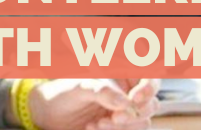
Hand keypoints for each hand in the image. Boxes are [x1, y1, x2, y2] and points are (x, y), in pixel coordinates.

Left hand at [28, 78, 160, 129]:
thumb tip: (125, 102)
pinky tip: (92, 128)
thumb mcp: (80, 88)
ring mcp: (125, 112)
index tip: (135, 99)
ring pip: (142, 122)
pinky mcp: (120, 128)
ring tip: (97, 124)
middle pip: (150, 104)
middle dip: (134, 114)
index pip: (149, 77)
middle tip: (114, 117)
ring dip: (123, 126)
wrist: (50, 114)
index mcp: (121, 75)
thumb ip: (101, 91)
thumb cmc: (64, 93)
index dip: (149, 88)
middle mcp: (127, 93)